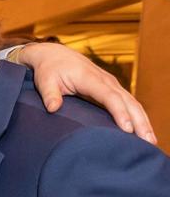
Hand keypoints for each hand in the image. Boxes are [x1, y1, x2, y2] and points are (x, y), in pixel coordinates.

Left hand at [16, 42, 155, 142]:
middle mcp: (105, 80)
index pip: (109, 97)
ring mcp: (111, 84)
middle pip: (127, 101)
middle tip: (147, 141)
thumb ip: (49, 94)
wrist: (55, 55)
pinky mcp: (111, 89)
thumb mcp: (44, 81)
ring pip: (132, 103)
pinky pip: (128, 103)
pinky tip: (142, 131)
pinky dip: (138, 116)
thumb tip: (53, 108)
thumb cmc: (49, 70)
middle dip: (139, 121)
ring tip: (151, 140)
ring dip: (143, 120)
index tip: (127, 129)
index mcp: (89, 78)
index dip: (119, 112)